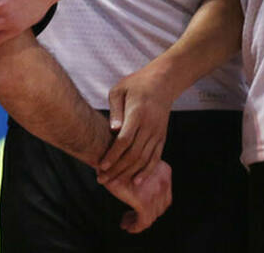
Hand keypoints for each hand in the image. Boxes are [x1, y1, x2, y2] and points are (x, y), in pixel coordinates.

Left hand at [97, 66, 175, 185]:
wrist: (163, 82)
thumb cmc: (136, 84)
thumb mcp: (120, 90)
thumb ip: (115, 110)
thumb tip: (112, 129)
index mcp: (137, 113)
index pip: (124, 140)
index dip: (112, 155)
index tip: (101, 166)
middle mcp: (149, 126)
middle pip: (133, 154)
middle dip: (117, 169)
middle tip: (102, 179)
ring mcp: (157, 133)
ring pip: (144, 159)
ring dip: (129, 173)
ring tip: (114, 182)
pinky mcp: (162, 137)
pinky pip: (155, 158)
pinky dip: (146, 171)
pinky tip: (136, 181)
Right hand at [102, 158, 171, 232]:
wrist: (106, 157)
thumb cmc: (116, 160)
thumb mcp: (136, 165)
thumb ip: (143, 177)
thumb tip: (141, 194)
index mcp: (164, 171)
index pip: (165, 196)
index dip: (154, 206)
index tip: (139, 210)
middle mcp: (164, 181)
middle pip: (161, 206)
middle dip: (147, 215)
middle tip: (131, 219)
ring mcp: (156, 192)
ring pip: (152, 215)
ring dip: (139, 222)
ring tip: (126, 223)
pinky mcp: (144, 201)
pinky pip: (144, 221)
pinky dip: (136, 227)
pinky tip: (127, 227)